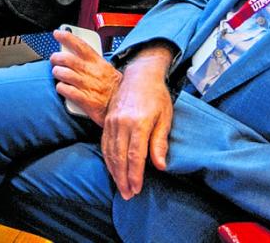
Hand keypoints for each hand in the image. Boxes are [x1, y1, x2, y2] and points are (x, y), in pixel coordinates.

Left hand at [50, 29, 119, 124]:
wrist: (124, 110)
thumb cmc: (116, 90)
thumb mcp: (108, 71)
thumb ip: (94, 63)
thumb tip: (77, 55)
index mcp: (99, 63)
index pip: (80, 45)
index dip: (67, 37)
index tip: (57, 33)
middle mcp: (91, 72)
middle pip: (66, 59)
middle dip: (56, 57)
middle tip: (54, 59)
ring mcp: (87, 86)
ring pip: (63, 73)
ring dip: (57, 72)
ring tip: (58, 74)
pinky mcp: (84, 100)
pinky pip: (65, 90)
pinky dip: (60, 87)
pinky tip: (62, 88)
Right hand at [102, 45, 175, 198]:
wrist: (140, 74)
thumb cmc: (157, 96)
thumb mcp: (165, 117)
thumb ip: (160, 142)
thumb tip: (159, 165)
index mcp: (138, 122)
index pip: (134, 155)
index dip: (135, 174)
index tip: (136, 189)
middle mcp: (122, 122)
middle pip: (119, 156)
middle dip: (123, 178)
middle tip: (127, 195)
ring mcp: (112, 120)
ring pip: (109, 151)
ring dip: (114, 171)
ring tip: (120, 187)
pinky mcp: (107, 119)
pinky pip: (104, 142)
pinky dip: (107, 158)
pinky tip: (112, 168)